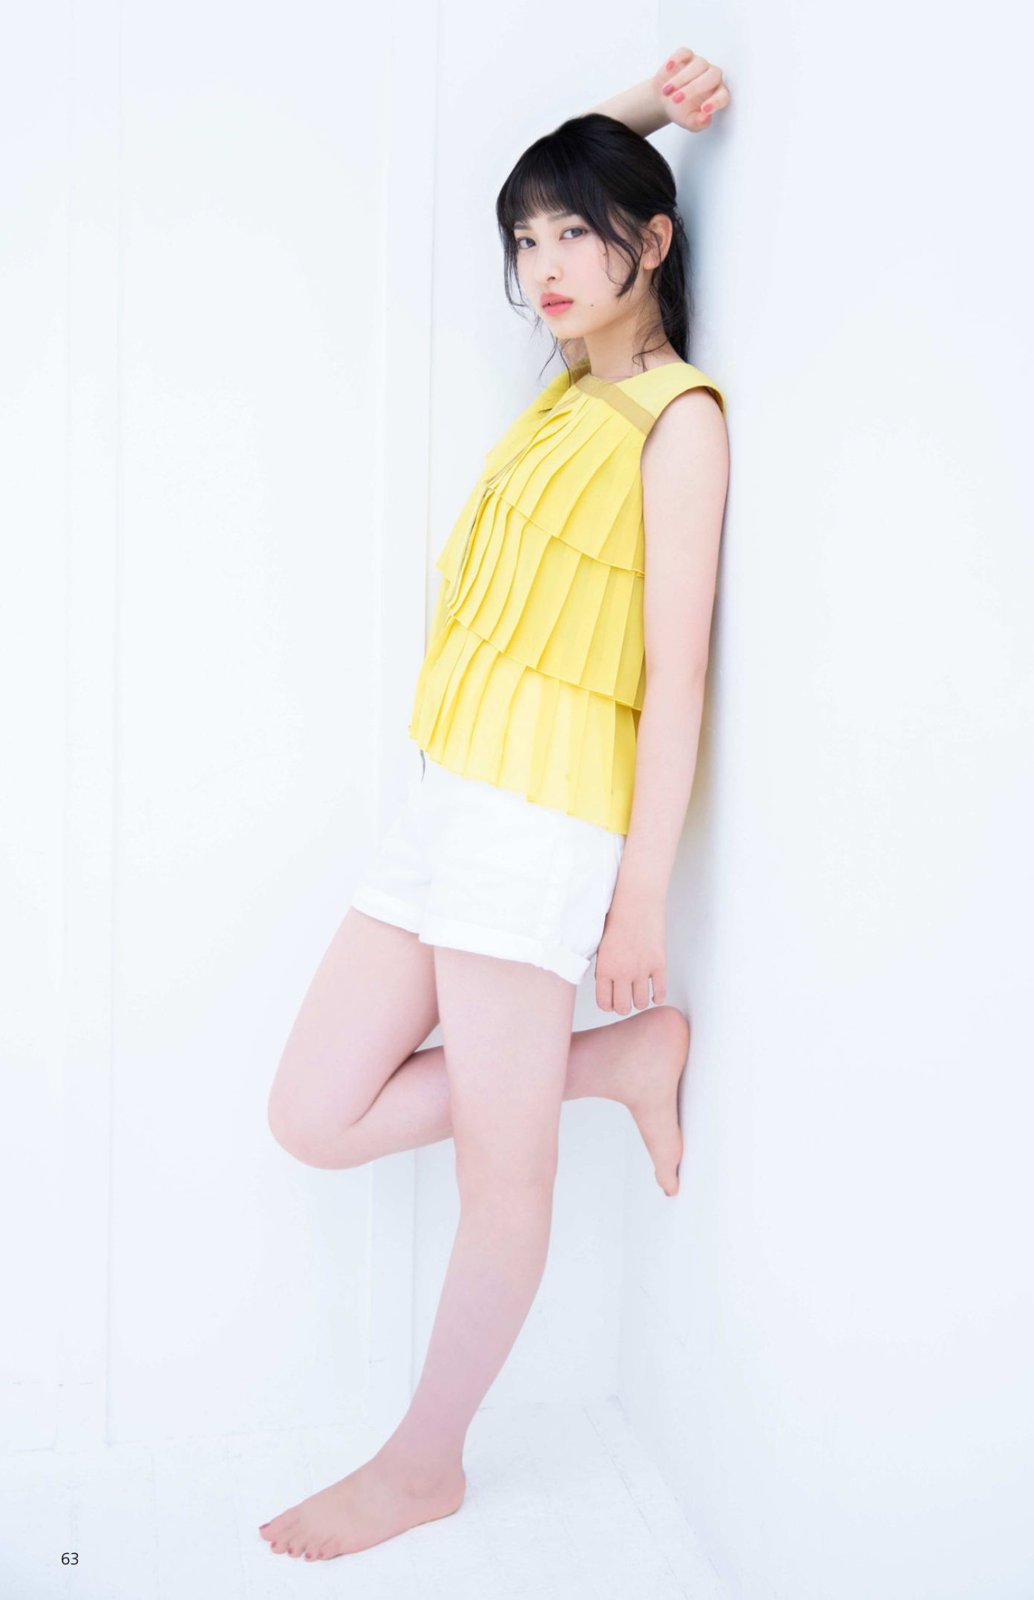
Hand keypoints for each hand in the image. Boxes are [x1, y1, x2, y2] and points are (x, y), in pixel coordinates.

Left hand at [594, 892, 666, 1014]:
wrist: (637, 902)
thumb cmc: (617, 917)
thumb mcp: (600, 945)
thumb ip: (603, 967)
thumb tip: (606, 985)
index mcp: (604, 968)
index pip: (604, 1002)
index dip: (608, 1005)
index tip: (610, 1002)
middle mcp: (622, 972)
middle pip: (623, 1008)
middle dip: (623, 1006)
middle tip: (624, 1000)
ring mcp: (642, 970)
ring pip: (641, 1003)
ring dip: (639, 1001)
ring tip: (638, 994)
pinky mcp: (659, 964)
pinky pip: (660, 992)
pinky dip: (658, 996)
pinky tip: (654, 993)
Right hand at [652, 45, 730, 133]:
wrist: (665, 100)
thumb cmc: (681, 111)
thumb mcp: (688, 122)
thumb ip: (698, 123)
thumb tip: (705, 119)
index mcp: (717, 94)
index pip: (723, 96)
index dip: (715, 102)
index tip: (704, 110)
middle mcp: (712, 77)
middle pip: (711, 77)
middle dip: (693, 88)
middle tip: (676, 100)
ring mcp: (700, 64)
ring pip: (698, 65)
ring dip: (681, 78)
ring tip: (666, 91)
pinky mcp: (686, 56)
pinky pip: (684, 52)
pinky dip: (676, 59)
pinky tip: (669, 69)